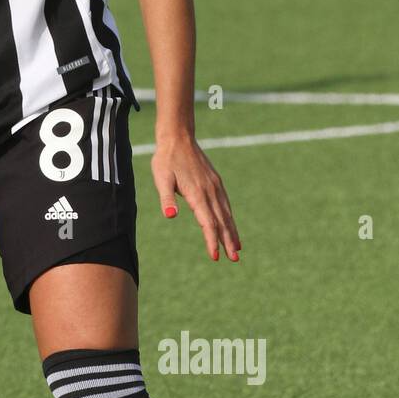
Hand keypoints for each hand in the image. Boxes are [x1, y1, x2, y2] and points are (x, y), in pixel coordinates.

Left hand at [151, 135, 240, 261]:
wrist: (178, 138)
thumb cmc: (166, 160)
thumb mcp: (161, 178)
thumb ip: (166, 198)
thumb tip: (170, 216)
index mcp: (197, 193)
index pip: (208, 222)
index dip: (212, 240)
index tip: (215, 256)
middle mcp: (210, 191)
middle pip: (222, 221)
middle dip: (228, 241)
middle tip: (234, 259)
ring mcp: (215, 186)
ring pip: (226, 213)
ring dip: (232, 232)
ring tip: (237, 248)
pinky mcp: (215, 182)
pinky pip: (225, 204)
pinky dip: (230, 218)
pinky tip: (231, 225)